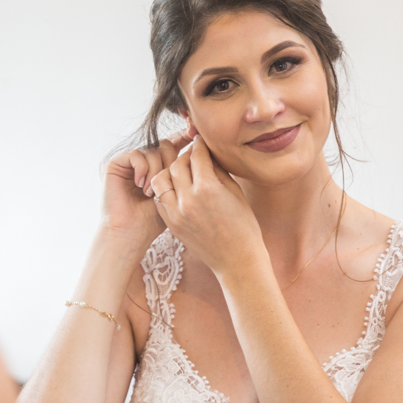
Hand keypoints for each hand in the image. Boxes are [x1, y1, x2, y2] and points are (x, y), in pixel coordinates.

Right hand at [101, 132, 192, 248]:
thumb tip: (205, 149)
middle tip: (168, 183)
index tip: (195, 136)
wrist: (131, 233)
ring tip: (151, 192)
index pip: (174, 144)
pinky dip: (142, 169)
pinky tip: (140, 186)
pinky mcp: (115, 164)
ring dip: (155, 170)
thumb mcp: (177, 194)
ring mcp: (130, 163)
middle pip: (165, 145)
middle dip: (170, 162)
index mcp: (159, 166)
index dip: (184, 138)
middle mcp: (145, 162)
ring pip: (152, 149)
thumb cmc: (155, 221)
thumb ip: (188, 173)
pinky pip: (136, 154)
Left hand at [149, 136, 263, 275]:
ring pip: (160, 179)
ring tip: (182, 174)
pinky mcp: (170, 224)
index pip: (197, 155)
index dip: (200, 145)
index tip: (202, 142)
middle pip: (176, 164)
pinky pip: (159, 199)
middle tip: (193, 157)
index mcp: (207, 188)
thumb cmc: (243, 225)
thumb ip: (217, 170)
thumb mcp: (235, 192)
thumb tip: (206, 153)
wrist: (237, 260)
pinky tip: (177, 190)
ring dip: (170, 172)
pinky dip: (165, 190)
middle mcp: (188, 199)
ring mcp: (176, 213)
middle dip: (185, 157)